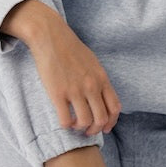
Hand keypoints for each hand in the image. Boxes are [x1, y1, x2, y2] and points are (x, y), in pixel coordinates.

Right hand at [1, 0, 120, 134]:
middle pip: (101, 119)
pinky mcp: (58, 93)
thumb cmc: (71, 48)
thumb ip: (99, 80)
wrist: (51, 36)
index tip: (104, 128)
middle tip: (87, 131)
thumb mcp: (93, 63)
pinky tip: (64, 120)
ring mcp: (75, 90)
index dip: (111, 123)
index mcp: (102, 79)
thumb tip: (102, 97)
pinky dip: (66, 125)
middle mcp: (91, 86)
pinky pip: (66, 120)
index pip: (114, 108)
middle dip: (95, 130)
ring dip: (80, 128)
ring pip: (85, 122)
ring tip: (74, 125)